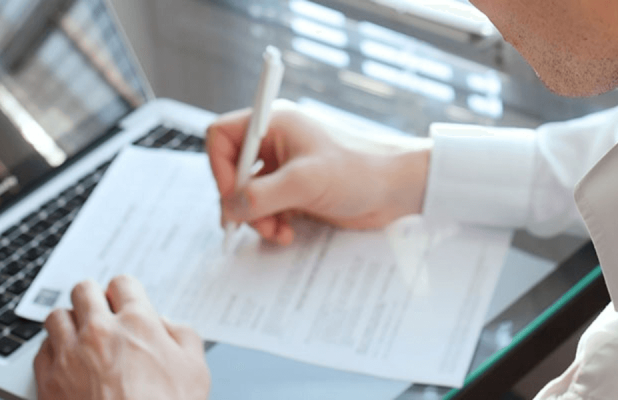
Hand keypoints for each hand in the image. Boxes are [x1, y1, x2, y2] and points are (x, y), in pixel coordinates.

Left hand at [34, 276, 209, 399]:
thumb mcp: (196, 370)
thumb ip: (182, 336)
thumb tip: (165, 324)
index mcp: (137, 323)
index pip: (122, 283)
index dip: (125, 294)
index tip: (125, 304)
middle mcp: (99, 332)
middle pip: (84, 290)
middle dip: (93, 300)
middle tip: (100, 315)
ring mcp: (69, 355)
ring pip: (56, 316)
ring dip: (69, 323)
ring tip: (80, 338)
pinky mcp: (49, 380)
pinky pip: (41, 350)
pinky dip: (53, 352)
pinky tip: (67, 363)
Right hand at [206, 100, 431, 244]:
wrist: (398, 189)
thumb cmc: (360, 171)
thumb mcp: (305, 183)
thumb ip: (261, 196)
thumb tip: (229, 209)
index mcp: (275, 124)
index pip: (223, 137)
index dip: (220, 167)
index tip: (234, 195)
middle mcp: (276, 143)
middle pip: (233, 171)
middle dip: (241, 202)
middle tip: (254, 222)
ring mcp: (286, 168)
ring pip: (248, 195)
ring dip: (257, 218)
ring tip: (276, 232)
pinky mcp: (296, 191)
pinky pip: (267, 208)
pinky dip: (271, 224)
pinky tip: (287, 234)